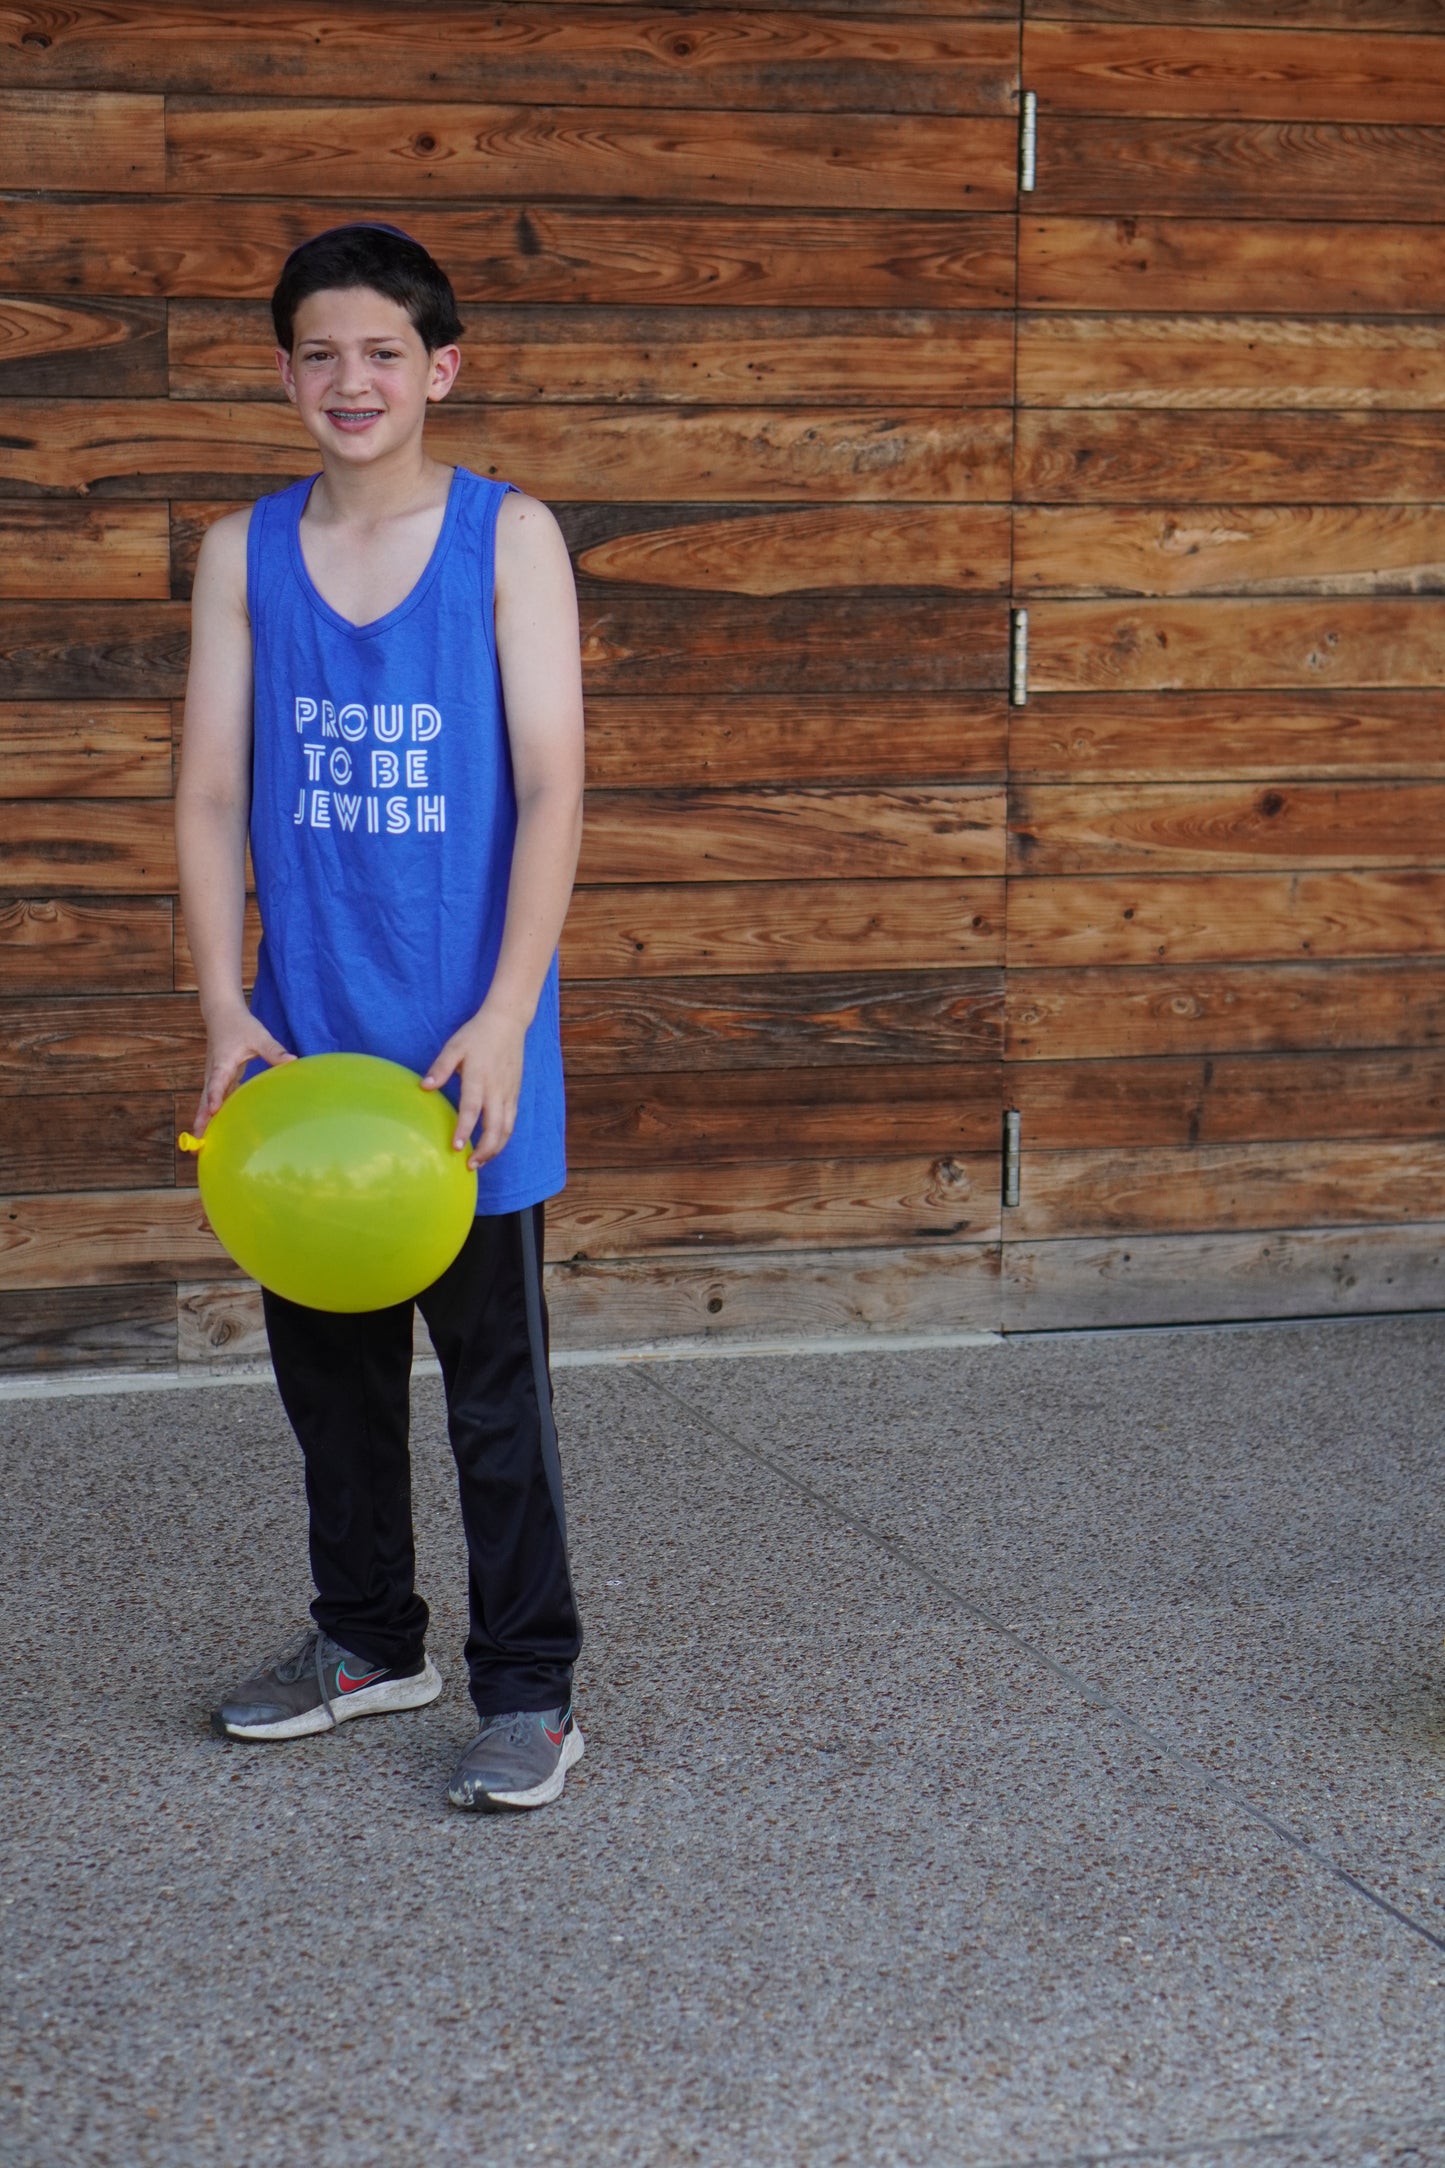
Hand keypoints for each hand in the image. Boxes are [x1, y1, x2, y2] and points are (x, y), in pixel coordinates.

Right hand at [191, 1006, 292, 1134]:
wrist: (221, 1014)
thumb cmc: (241, 1025)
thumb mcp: (259, 1036)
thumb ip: (274, 1051)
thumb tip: (294, 1060)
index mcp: (223, 1063)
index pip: (217, 1082)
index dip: (215, 1096)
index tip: (213, 1110)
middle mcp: (214, 1073)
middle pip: (206, 1100)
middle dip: (201, 1120)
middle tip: (197, 1141)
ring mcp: (214, 1077)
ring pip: (207, 1102)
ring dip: (203, 1121)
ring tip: (199, 1144)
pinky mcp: (219, 1079)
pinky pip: (214, 1099)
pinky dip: (212, 1114)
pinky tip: (215, 1130)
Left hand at [422, 1001, 526, 1169]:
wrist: (508, 1023)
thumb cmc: (476, 1035)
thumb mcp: (454, 1046)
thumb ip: (440, 1068)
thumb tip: (424, 1087)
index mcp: (479, 1077)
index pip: (472, 1109)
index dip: (465, 1129)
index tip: (456, 1147)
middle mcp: (496, 1089)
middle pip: (495, 1127)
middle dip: (484, 1150)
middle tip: (469, 1165)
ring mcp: (508, 1093)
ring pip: (506, 1128)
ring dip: (495, 1149)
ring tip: (480, 1162)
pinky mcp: (515, 1094)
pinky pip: (511, 1121)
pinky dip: (503, 1138)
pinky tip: (492, 1146)